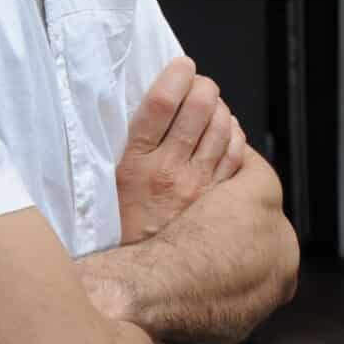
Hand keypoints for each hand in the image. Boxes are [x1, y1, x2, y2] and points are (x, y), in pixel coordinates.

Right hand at [115, 57, 245, 244]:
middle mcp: (169, 172)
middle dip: (203, 87)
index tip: (181, 66)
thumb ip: (125, 148)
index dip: (176, 76)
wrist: (137, 277)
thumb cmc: (118, 226)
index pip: (161, 103)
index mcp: (134, 164)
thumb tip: (148, 108)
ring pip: (221, 128)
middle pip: (198, 109)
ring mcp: (197, 186)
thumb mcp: (108, 183)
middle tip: (199, 85)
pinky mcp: (216, 199)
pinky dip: (235, 134)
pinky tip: (227, 129)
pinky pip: (235, 154)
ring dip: (220, 107)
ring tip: (211, 104)